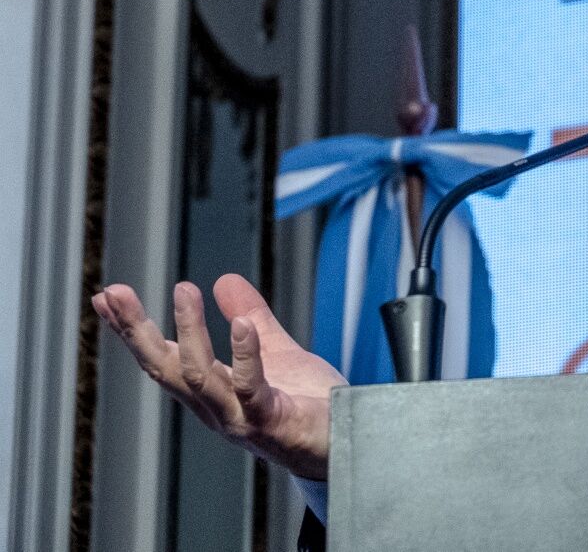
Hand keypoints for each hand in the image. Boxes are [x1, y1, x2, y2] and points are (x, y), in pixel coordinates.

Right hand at [93, 274, 343, 480]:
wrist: (348, 441)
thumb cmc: (310, 404)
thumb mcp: (277, 351)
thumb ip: (252, 318)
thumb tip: (223, 280)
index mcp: (211, 391)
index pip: (162, 357)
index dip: (131, 330)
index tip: (105, 298)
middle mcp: (215, 407)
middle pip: (164, 368)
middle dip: (136, 332)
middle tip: (114, 294)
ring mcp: (239, 417)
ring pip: (199, 377)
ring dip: (189, 333)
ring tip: (184, 290)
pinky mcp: (270, 421)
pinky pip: (250, 388)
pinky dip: (244, 355)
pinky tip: (241, 325)